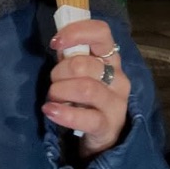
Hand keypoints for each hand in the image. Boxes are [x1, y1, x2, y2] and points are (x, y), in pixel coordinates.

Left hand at [42, 20, 130, 157]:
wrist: (103, 136)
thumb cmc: (88, 98)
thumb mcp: (81, 73)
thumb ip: (72, 56)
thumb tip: (58, 43)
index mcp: (111, 59)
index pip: (101, 32)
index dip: (76, 32)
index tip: (55, 43)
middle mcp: (119, 78)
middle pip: (84, 64)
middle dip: (59, 71)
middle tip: (54, 81)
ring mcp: (116, 103)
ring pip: (85, 88)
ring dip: (60, 91)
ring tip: (53, 97)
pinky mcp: (109, 126)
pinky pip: (86, 118)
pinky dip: (63, 113)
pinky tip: (51, 111)